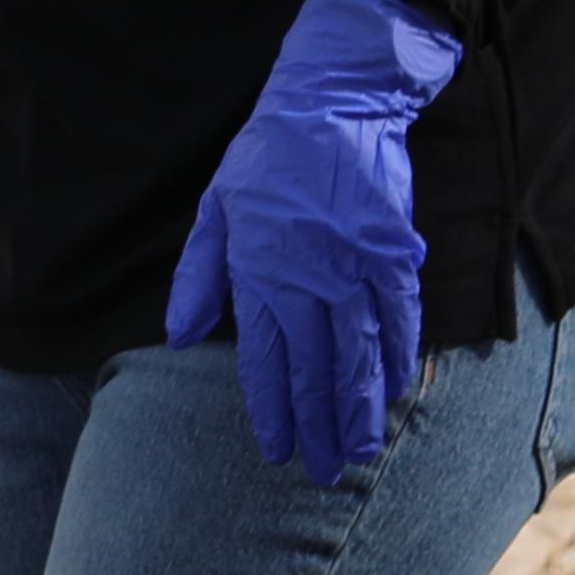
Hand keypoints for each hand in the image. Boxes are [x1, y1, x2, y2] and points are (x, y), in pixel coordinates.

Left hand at [161, 0, 459, 480]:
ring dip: (359, 409)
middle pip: (316, 372)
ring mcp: (354, 270)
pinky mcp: (393, 255)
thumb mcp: (215, 212)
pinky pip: (398, 321)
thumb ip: (198, 279)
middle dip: (321, 427)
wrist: (332, 103)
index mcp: (259, 275)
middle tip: (326, 471)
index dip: (273, 411)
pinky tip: (395, 393)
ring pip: (359, 357)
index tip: (277, 450)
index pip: (266, 363)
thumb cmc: (265, 158)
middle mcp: (307, 281)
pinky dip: (397, 361)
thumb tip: (176, 337)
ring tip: (360, 451)